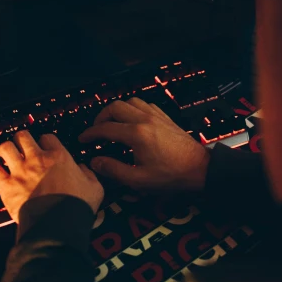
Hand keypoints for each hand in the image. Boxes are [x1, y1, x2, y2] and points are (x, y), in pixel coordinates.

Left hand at [0, 131, 103, 223]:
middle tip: (23, 148)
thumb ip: (89, 174)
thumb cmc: (76, 207)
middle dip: (22, 140)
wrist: (58, 226)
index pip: (47, 136)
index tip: (45, 149)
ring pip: (5, 147)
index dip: (45, 142)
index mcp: (58, 157)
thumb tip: (83, 169)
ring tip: (8, 156)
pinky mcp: (7, 186)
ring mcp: (20, 171)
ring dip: (6, 150)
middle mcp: (37, 159)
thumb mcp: (95, 187)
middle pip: (23, 136)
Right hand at [78, 98, 209, 193]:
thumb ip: (114, 170)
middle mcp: (144, 119)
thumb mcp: (139, 180)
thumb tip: (95, 161)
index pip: (105, 128)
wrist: (199, 168)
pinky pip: (144, 104)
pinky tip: (132, 120)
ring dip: (117, 110)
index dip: (90, 134)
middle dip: (100, 117)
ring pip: (129, 102)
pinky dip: (133, 109)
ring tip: (112, 123)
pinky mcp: (164, 117)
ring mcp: (156, 115)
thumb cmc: (170, 176)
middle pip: (114, 107)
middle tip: (96, 131)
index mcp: (136, 134)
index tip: (82, 140)